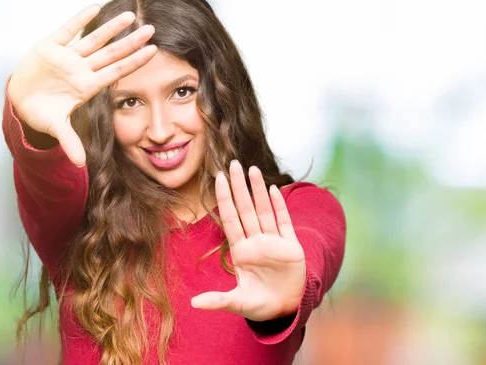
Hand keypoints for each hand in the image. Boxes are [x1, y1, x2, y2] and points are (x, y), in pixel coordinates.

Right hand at [8, 5, 157, 166]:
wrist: (20, 101)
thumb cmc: (42, 113)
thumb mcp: (56, 127)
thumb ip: (69, 142)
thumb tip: (81, 164)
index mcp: (87, 86)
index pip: (117, 71)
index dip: (134, 61)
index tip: (153, 51)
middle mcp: (82, 69)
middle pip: (112, 53)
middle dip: (131, 42)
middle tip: (152, 29)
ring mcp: (68, 57)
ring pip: (94, 38)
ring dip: (111, 27)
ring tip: (131, 15)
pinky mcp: (49, 46)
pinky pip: (68, 30)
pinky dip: (80, 19)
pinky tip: (96, 8)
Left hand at [191, 161, 305, 321]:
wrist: (285, 310)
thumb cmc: (259, 306)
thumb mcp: (238, 303)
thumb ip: (219, 300)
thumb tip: (194, 304)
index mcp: (241, 252)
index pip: (231, 219)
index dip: (225, 199)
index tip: (218, 179)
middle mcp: (256, 242)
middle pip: (246, 209)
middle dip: (239, 187)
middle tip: (233, 164)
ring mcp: (273, 242)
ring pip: (264, 211)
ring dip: (259, 190)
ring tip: (253, 169)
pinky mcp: (291, 246)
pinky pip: (284, 222)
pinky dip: (279, 207)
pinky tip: (274, 190)